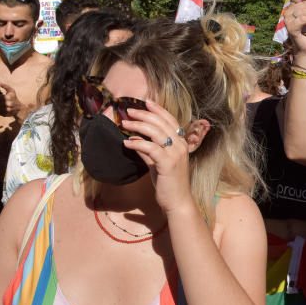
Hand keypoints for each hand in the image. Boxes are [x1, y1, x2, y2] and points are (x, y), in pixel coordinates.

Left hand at [0, 82, 22, 117]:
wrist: (19, 108)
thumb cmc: (14, 98)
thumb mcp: (11, 91)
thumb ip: (5, 86)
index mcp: (7, 97)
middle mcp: (7, 104)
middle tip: (0, 101)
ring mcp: (6, 110)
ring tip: (0, 105)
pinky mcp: (5, 114)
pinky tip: (1, 108)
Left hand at [121, 101, 199, 215]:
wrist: (177, 202)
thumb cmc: (168, 183)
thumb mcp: (156, 164)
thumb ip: (147, 151)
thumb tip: (133, 140)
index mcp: (180, 143)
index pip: (170, 120)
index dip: (158, 110)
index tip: (146, 102)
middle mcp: (180, 145)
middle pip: (161, 123)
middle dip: (144, 115)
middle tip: (129, 111)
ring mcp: (175, 154)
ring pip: (156, 132)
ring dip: (138, 126)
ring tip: (125, 124)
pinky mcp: (168, 163)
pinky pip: (150, 148)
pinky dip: (137, 144)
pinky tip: (126, 143)